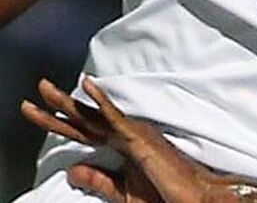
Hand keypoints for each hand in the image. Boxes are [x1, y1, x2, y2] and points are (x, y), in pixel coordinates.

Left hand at [21, 77, 214, 202]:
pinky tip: (87, 87)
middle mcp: (127, 134)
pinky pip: (114, 117)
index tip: (39, 112)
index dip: (61, 121)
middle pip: (85, 118)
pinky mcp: (139, 138)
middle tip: (40, 86)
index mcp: (123, 145)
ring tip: (46, 88)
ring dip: (69, 102)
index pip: (85, 131)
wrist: (194, 195)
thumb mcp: (123, 192)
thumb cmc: (167, 194)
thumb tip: (72, 169)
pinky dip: (100, 101)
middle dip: (59, 105)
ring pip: (94, 115)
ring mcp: (133, 134)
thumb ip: (99, 180)